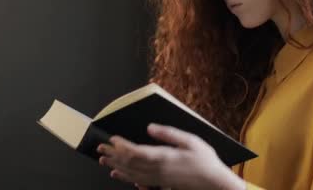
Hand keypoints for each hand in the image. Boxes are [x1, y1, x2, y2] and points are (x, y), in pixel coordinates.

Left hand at [96, 123, 244, 189]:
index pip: (134, 151)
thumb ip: (169, 134)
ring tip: (103, 160)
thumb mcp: (190, 141)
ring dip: (115, 166)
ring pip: (130, 173)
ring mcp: (157, 179)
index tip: (112, 138)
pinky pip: (136, 181)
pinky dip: (124, 177)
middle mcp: (156, 169)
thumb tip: (150, 128)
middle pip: (128, 163)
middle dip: (113, 155)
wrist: (213, 183)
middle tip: (99, 148)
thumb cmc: (205, 161)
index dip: (121, 145)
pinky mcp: (159, 184)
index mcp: (163, 156)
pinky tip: (117, 174)